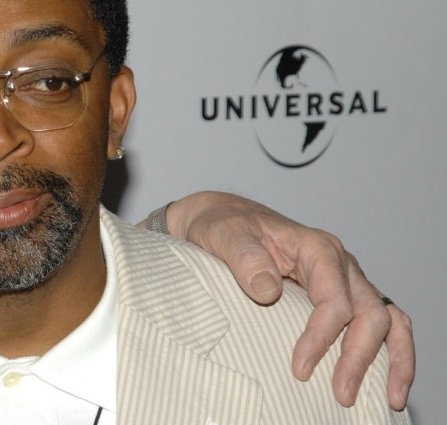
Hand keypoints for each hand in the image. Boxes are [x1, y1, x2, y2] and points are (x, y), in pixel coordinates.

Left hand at [158, 191, 413, 409]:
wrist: (225, 220)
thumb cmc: (226, 227)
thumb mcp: (225, 235)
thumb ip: (244, 257)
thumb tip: (267, 289)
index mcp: (316, 247)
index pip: (333, 297)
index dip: (321, 335)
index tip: (301, 368)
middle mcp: (341, 264)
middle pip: (369, 312)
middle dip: (359, 356)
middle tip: (341, 394)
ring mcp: (347, 281)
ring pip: (388, 319)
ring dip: (393, 359)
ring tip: (389, 398)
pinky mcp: (346, 297)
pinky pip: (383, 324)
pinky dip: (393, 353)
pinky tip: (387, 384)